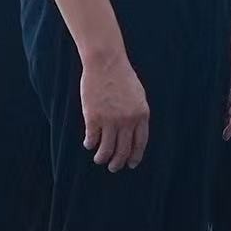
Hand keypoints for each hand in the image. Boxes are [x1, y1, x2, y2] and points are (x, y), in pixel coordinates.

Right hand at [80, 53, 150, 171]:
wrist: (106, 63)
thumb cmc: (122, 77)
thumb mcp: (138, 95)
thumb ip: (138, 114)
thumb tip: (134, 133)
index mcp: (141, 115)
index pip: (140, 143)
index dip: (135, 156)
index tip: (131, 164)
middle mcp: (127, 120)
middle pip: (123, 150)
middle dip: (118, 163)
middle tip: (113, 167)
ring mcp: (110, 120)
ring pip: (106, 149)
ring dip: (102, 158)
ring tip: (100, 159)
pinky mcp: (93, 118)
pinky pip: (92, 139)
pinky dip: (90, 144)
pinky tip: (89, 144)